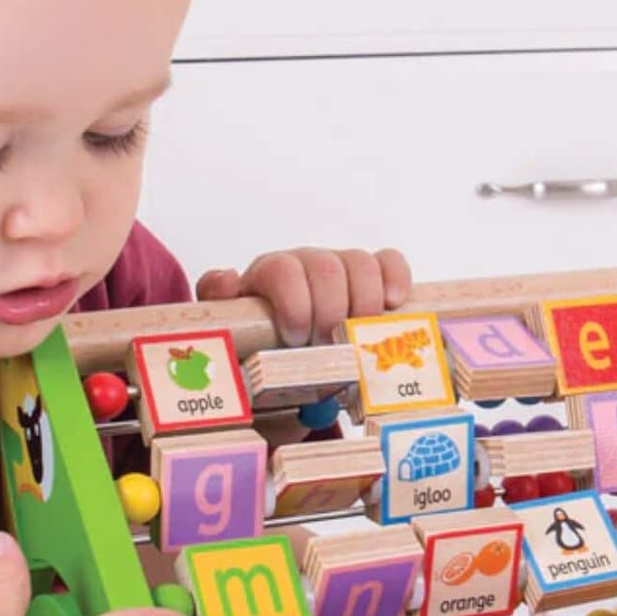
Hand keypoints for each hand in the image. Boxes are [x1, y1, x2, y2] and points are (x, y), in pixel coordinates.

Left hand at [195, 247, 412, 346]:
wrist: (286, 353)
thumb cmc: (259, 344)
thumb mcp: (232, 330)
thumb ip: (221, 304)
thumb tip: (227, 279)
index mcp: (269, 275)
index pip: (282, 268)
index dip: (294, 302)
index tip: (297, 338)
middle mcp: (305, 264)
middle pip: (325, 267)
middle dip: (330, 311)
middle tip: (327, 347)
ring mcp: (340, 267)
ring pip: (360, 263)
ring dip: (362, 304)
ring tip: (356, 338)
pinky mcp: (371, 278)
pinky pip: (389, 262)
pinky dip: (395, 279)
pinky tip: (393, 304)